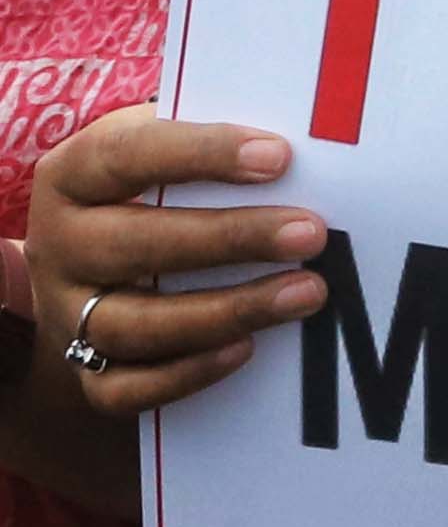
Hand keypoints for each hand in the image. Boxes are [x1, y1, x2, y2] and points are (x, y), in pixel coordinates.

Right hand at [26, 114, 325, 416]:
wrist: (92, 263)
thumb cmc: (153, 188)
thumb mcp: (169, 148)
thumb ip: (216, 139)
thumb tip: (307, 143)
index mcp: (73, 175)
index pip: (128, 155)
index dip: (202, 153)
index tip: (279, 156)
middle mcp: (57, 245)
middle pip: (133, 245)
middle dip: (230, 239)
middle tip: (311, 233)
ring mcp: (65, 313)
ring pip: (132, 324)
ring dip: (226, 310)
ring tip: (306, 292)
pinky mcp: (83, 370)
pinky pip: (125, 388)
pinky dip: (186, 373)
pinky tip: (247, 348)